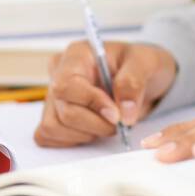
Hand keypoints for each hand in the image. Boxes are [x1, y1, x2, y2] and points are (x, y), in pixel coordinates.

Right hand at [34, 40, 177, 147]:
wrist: (141, 80)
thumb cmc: (138, 65)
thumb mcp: (144, 63)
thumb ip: (133, 83)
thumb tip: (124, 111)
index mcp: (76, 55)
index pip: (67, 84)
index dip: (91, 103)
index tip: (116, 115)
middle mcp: (59, 74)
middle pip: (64, 110)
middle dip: (96, 123)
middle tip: (120, 122)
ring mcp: (53, 97)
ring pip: (54, 127)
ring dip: (87, 133)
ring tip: (108, 122)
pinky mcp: (52, 116)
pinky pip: (50, 136)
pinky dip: (74, 139)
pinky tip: (93, 128)